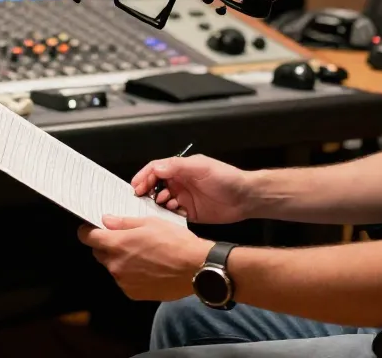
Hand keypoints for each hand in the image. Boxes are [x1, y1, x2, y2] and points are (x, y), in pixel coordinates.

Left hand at [78, 216, 213, 300]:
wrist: (195, 268)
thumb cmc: (176, 243)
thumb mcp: (150, 222)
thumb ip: (124, 223)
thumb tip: (107, 220)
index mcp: (117, 244)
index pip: (88, 237)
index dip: (88, 231)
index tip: (90, 229)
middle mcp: (116, 264)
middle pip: (99, 253)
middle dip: (107, 245)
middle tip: (126, 240)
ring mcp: (124, 281)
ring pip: (113, 267)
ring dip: (121, 260)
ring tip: (143, 254)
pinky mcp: (133, 293)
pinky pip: (124, 281)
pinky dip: (131, 274)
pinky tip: (148, 267)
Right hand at [131, 154, 251, 223]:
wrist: (245, 198)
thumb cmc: (225, 177)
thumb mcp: (201, 167)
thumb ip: (177, 166)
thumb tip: (156, 168)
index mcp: (181, 169)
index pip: (156, 170)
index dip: (144, 176)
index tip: (136, 186)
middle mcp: (180, 183)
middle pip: (156, 186)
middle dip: (147, 191)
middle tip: (142, 199)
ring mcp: (184, 198)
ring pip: (162, 201)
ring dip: (159, 204)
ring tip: (163, 205)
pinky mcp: (190, 213)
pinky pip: (173, 215)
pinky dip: (169, 215)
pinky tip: (173, 214)